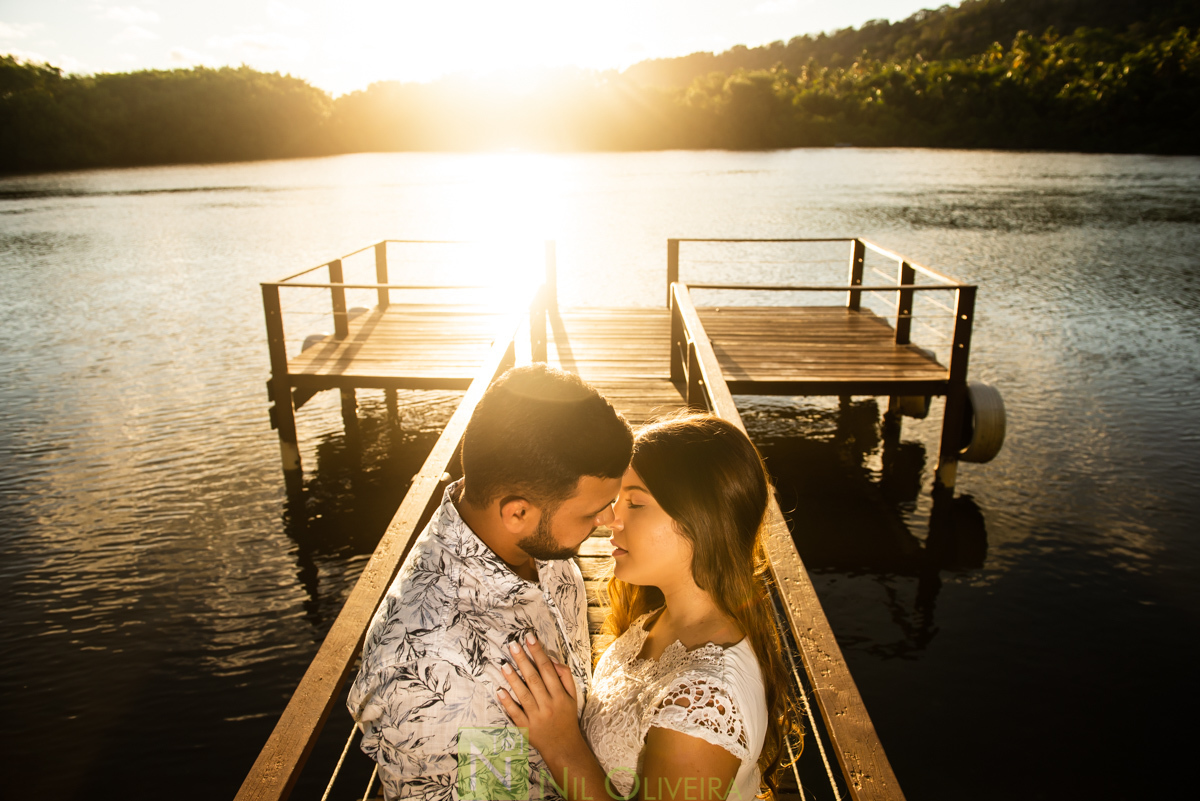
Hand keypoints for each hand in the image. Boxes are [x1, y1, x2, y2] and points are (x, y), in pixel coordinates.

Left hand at [496, 633, 580, 758]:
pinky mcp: (525, 728)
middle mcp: (548, 705)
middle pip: (534, 679)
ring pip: (523, 695)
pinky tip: (500, 690)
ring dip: (513, 679)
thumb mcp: (572, 696)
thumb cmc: (566, 716)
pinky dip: (507, 702)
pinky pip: (515, 713)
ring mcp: (536, 717)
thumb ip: (565, 676)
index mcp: (560, 695)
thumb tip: (551, 659)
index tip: (529, 638)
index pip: (548, 669)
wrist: (563, 746)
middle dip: (523, 660)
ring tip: (504, 664)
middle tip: (513, 645)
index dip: (538, 652)